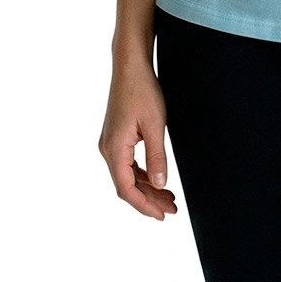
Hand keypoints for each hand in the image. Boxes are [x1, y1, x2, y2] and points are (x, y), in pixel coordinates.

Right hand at [99, 57, 178, 219]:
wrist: (130, 66)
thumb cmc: (142, 90)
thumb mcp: (155, 125)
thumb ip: (157, 157)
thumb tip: (160, 185)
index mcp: (114, 149)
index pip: (126, 188)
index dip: (144, 205)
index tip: (161, 215)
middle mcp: (108, 149)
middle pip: (126, 185)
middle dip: (149, 199)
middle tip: (172, 209)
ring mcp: (110, 143)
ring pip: (127, 175)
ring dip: (147, 188)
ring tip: (169, 197)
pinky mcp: (115, 137)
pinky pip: (127, 164)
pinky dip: (142, 174)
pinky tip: (156, 179)